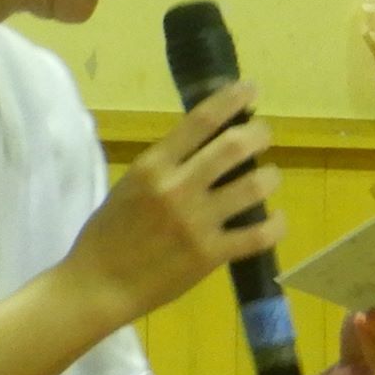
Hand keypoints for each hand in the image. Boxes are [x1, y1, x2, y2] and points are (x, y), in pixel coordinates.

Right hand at [68, 80, 278, 326]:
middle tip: (264, 133)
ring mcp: (197, 222)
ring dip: (271, 177)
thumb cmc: (108, 235)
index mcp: (153, 166)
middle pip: (234, 146)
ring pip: (255, 186)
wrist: (98, 286)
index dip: (232, 99)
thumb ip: (165, 167)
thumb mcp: (129, 187)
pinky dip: (275, 225)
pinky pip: (258, 235)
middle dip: (259, 133)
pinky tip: (276, 220)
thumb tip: (203, 147)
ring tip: (270, 177)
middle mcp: (178, 188)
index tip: (251, 88)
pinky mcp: (210, 255)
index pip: (200, 121)